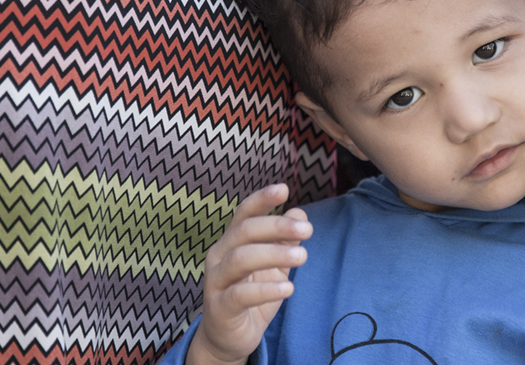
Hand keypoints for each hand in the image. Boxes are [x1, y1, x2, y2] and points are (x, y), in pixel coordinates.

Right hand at [187, 184, 312, 364]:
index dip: (261, 199)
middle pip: (244, 231)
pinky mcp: (220, 307)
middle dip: (276, 226)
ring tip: (302, 256)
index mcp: (232, 241)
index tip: (284, 189)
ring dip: (274, 254)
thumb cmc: (251, 294)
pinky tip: (288, 288)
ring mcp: (216, 281)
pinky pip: (240, 294)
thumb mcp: (274, 265)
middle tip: (308, 229)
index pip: (244, 213)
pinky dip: (265, 289)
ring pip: (240, 258)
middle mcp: (219, 255)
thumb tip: (299, 215)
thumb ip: (285, 240)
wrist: (228, 336)